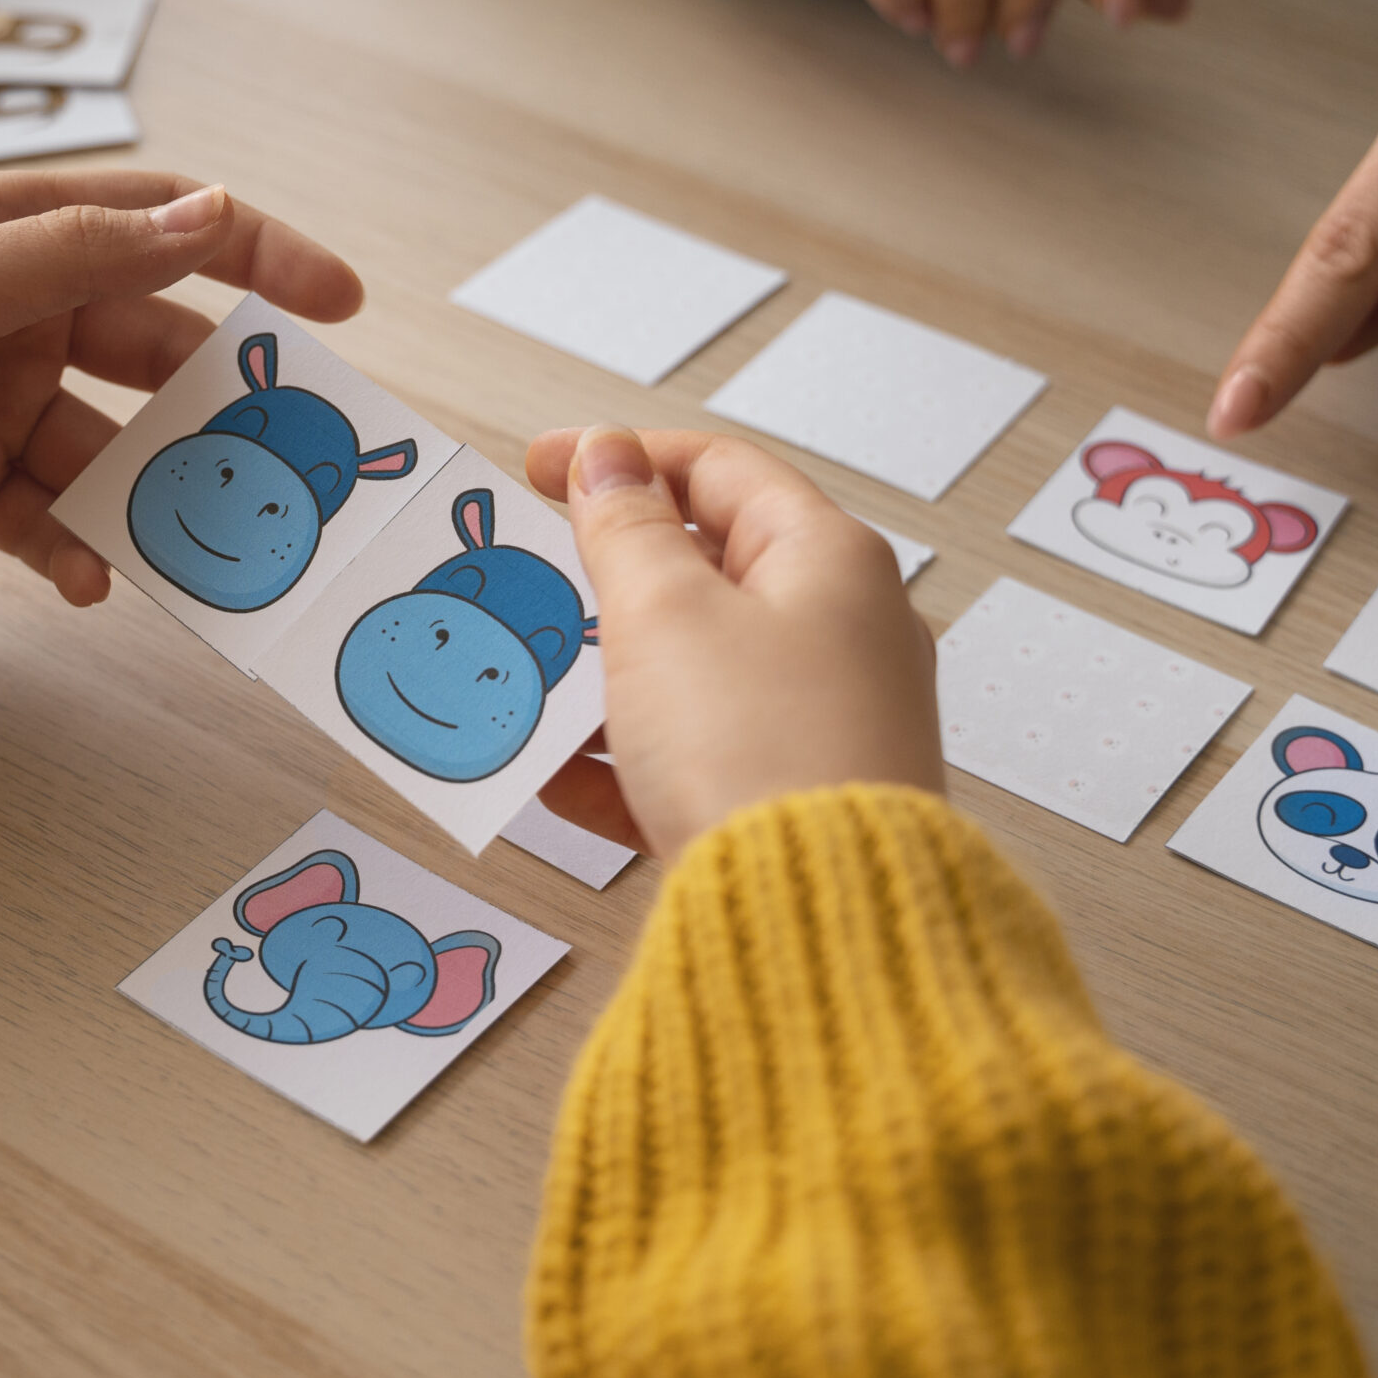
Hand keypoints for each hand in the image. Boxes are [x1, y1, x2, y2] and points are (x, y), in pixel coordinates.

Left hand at [0, 170, 362, 600]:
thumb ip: (79, 252)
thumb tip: (209, 214)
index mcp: (13, 234)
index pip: (162, 227)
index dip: (257, 253)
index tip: (340, 304)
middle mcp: (16, 312)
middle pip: (152, 348)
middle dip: (213, 401)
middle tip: (281, 452)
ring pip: (111, 447)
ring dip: (152, 492)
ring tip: (198, 538)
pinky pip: (49, 517)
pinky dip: (76, 550)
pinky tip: (87, 581)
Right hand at [525, 427, 941, 861]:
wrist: (818, 920)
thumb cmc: (758, 748)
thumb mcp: (664, 613)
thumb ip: (624, 529)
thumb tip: (607, 456)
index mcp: (828, 561)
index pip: (719, 470)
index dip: (621, 458)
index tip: (537, 469)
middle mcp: (843, 633)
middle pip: (708, 573)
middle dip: (608, 580)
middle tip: (535, 581)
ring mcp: (824, 720)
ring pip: (694, 673)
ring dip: (606, 676)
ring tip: (533, 684)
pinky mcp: (794, 799)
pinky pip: (696, 760)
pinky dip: (626, 761)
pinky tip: (559, 780)